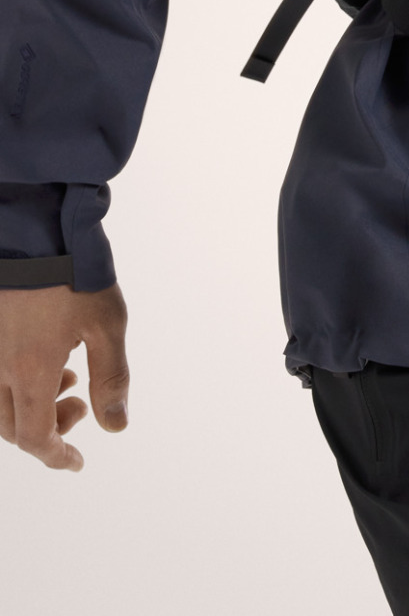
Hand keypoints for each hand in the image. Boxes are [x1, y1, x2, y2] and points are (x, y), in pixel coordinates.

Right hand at [0, 282, 128, 470]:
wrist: (36, 227)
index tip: (77, 460)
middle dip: (47, 430)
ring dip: (30, 407)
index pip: (35, 438)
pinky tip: (46, 354)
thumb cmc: (76, 272)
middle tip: (80, 406)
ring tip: (68, 376)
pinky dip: (15, 382)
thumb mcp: (108, 323)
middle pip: (12, 429)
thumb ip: (111, 378)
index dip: (56, 456)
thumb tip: (115, 426)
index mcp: (30, 371)